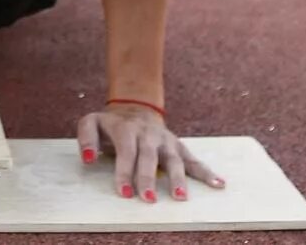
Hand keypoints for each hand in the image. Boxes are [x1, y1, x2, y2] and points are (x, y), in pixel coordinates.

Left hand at [75, 104, 222, 203]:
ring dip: (178, 178)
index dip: (125, 172)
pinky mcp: (178, 146)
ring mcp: (166, 140)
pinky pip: (194, 159)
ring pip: (174, 158)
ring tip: (180, 198)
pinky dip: (207, 172)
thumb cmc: (111, 124)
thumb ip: (86, 138)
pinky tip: (219, 184)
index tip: (124, 192)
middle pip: (150, 156)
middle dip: (148, 177)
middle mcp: (149, 134)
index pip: (126, 151)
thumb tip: (87, 159)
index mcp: (127, 129)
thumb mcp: (92, 122)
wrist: (134, 107)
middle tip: (147, 198)